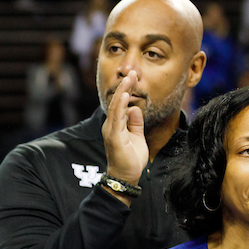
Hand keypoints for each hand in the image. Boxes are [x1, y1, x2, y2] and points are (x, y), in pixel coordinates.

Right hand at [101, 74, 147, 192]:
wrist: (126, 177)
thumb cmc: (130, 159)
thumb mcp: (137, 137)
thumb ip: (135, 123)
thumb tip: (135, 109)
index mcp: (116, 125)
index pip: (120, 103)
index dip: (126, 90)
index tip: (133, 77)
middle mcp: (111, 126)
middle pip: (117, 101)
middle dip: (124, 86)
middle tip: (132, 71)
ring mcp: (111, 131)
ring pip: (116, 106)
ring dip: (123, 91)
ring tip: (129, 78)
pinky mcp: (114, 137)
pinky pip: (117, 118)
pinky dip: (121, 105)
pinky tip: (125, 95)